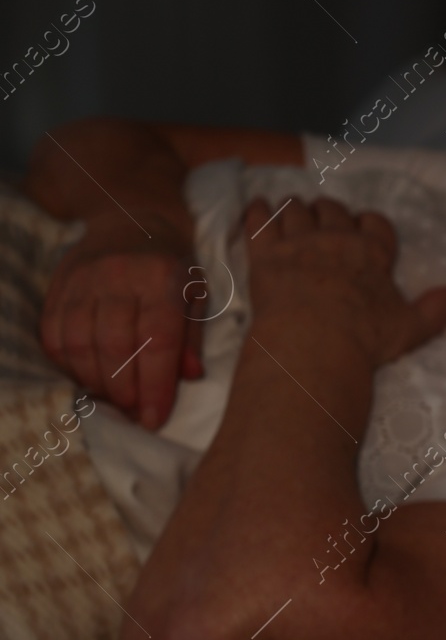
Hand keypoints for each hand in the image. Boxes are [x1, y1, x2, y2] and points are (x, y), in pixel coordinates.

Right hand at [40, 215, 205, 428]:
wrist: (131, 219)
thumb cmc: (173, 268)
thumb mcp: (198, 295)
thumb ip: (193, 336)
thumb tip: (189, 376)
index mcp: (163, 278)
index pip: (157, 341)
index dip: (155, 386)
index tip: (154, 419)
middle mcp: (119, 276)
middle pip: (114, 347)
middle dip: (124, 391)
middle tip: (134, 413)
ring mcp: (83, 279)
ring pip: (78, 343)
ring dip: (95, 382)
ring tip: (114, 399)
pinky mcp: (58, 285)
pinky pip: (53, 334)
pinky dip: (67, 365)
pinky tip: (87, 377)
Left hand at [242, 197, 445, 365]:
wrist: (313, 343)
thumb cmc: (365, 338)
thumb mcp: (410, 328)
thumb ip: (436, 310)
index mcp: (372, 252)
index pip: (374, 222)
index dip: (367, 224)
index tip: (362, 231)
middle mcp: (335, 238)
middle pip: (331, 209)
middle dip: (328, 212)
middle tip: (323, 224)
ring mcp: (297, 243)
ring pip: (294, 209)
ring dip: (294, 208)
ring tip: (292, 214)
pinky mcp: (265, 254)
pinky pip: (259, 220)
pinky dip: (259, 211)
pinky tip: (259, 208)